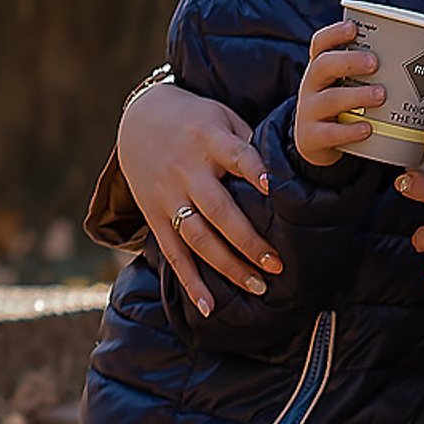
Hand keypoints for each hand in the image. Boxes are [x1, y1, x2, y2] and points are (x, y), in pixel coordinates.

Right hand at [117, 80, 277, 317]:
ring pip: (197, 237)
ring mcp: (168, 196)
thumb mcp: (221, 117)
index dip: (254, 171)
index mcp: (209, 140)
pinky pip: (172, 254)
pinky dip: (190, 282)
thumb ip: (247, 144)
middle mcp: (187, 170)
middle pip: (218, 210)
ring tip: (257, 286)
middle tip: (276, 264)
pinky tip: (209, 306)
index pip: (236, 155)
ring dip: (227, 266)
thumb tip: (285, 175)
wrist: (137, 119)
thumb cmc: (196, 120)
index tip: (274, 187)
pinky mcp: (154, 215)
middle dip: (248, 240)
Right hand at [295, 20, 386, 169]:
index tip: (354, 28)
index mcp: (321, 68)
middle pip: (323, 66)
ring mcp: (309, 111)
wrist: (314, 142)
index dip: (334, 33)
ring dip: (357, 95)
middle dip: (350, 61)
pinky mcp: (312, 137)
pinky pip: (331, 133)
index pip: (320, 43)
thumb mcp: (345, 85)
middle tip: (375, 62)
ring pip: (330, 99)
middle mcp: (311, 85)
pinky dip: (350, 131)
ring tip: (381, 95)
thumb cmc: (341, 106)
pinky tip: (368, 129)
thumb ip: (369, 74)